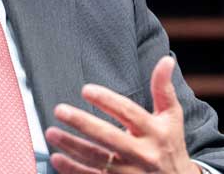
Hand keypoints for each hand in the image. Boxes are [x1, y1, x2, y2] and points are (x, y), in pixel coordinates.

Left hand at [44, 56, 199, 173]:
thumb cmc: (170, 144)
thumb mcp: (171, 118)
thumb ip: (163, 89)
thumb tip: (165, 60)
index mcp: (155, 132)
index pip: (129, 113)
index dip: (107, 100)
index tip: (85, 90)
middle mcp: (143, 154)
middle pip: (109, 137)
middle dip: (83, 123)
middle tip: (60, 110)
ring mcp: (130, 173)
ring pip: (96, 159)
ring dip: (71, 146)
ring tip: (51, 132)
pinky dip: (73, 169)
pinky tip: (57, 158)